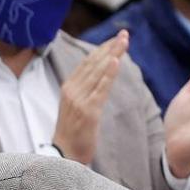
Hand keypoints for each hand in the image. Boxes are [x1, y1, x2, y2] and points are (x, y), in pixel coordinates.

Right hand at [53, 31, 127, 164]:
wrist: (64, 155)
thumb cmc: (72, 132)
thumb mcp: (76, 106)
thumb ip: (85, 90)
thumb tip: (101, 75)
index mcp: (68, 88)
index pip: (86, 62)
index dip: (102, 48)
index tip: (116, 38)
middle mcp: (71, 91)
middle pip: (93, 63)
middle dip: (110, 47)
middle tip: (124, 34)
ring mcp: (79, 100)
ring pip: (97, 72)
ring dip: (112, 54)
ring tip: (124, 41)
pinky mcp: (88, 111)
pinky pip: (100, 89)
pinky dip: (108, 74)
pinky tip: (116, 61)